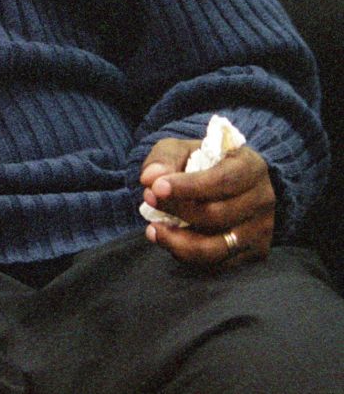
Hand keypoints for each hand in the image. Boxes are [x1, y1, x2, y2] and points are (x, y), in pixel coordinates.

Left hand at [140, 138, 274, 266]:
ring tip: (153, 230)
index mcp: (250, 167)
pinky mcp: (255, 252)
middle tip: (148, 200)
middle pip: (217, 215)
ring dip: (179, 241)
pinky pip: (219, 263)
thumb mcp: (183, 148)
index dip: (187, 187)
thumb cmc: (204, 162)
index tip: (155, 188)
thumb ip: (165, 158)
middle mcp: (263, 199)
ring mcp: (262, 229)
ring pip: (218, 247)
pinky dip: (189, 255)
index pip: (222, 181)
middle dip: (176, 210)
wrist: (232, 182)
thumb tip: (149, 178)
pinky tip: (169, 241)